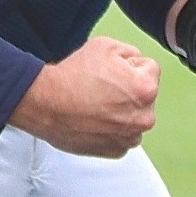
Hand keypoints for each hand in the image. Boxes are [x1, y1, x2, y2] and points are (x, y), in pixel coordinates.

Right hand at [8, 36, 159, 157]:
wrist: (46, 104)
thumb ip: (131, 52)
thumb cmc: (71, 78)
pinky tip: (94, 118)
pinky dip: (111, 129)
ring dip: (122, 111)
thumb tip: (136, 61)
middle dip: (129, 90)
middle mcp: (143, 117)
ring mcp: (129, 137)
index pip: (150, 69)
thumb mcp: (106, 45)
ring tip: (96, 103)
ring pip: (134, 117)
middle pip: (144, 96)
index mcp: (146, 89)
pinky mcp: (115, 151)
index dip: (128, 66)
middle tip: (102, 87)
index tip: (111, 71)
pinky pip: (121, 135)